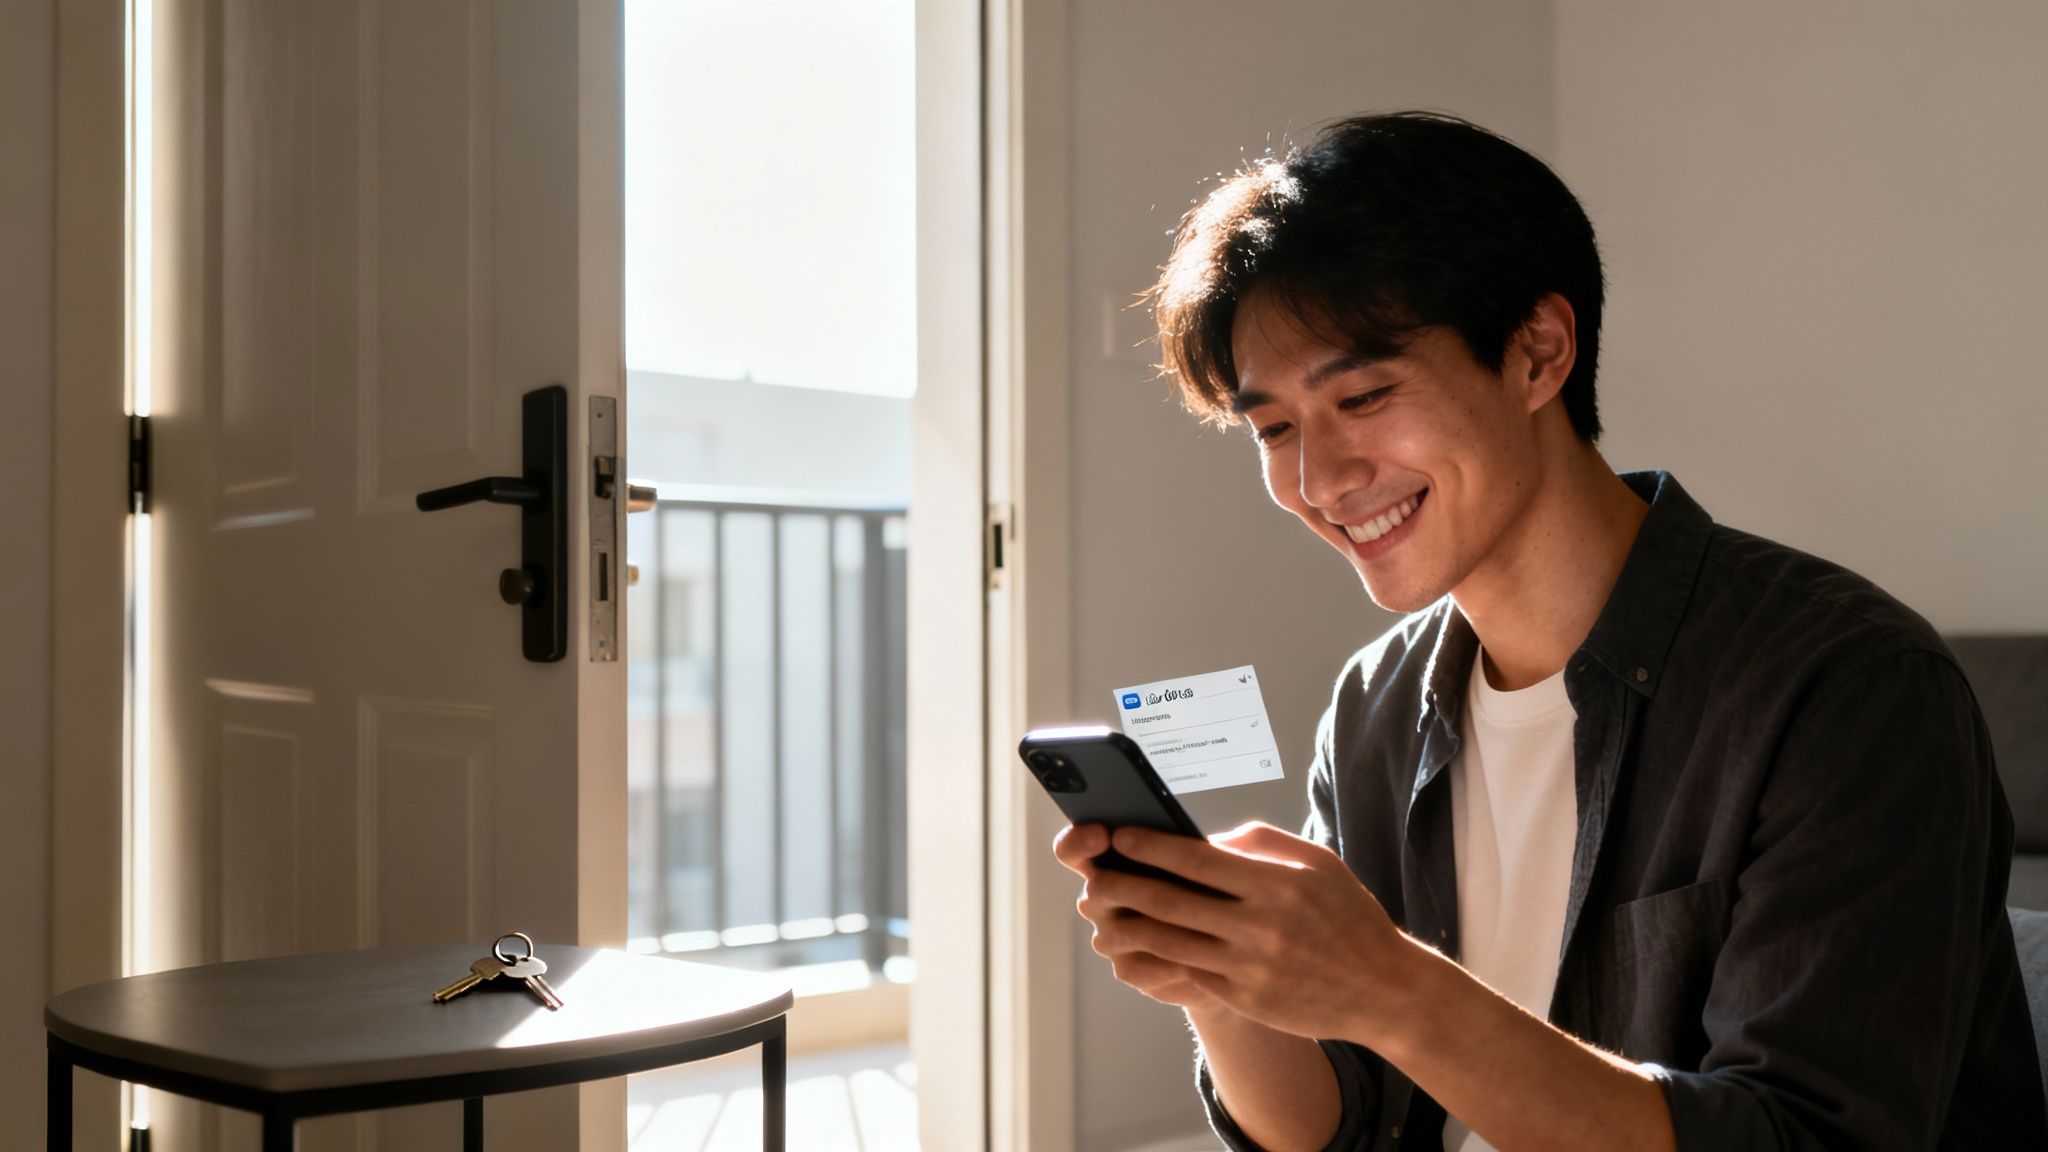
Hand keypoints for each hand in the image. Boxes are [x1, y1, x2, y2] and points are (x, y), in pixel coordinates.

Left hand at [1062, 821, 1415, 1042]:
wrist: (1383, 990)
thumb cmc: (1348, 916)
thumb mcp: (1317, 863)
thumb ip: (1260, 843)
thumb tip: (1205, 838)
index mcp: (1275, 884)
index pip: (1196, 860)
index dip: (1150, 846)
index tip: (1119, 835)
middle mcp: (1260, 925)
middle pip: (1171, 901)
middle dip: (1123, 885)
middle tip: (1093, 876)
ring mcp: (1250, 966)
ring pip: (1170, 942)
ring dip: (1127, 926)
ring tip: (1101, 913)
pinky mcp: (1246, 997)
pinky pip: (1189, 972)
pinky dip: (1155, 959)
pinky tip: (1134, 947)